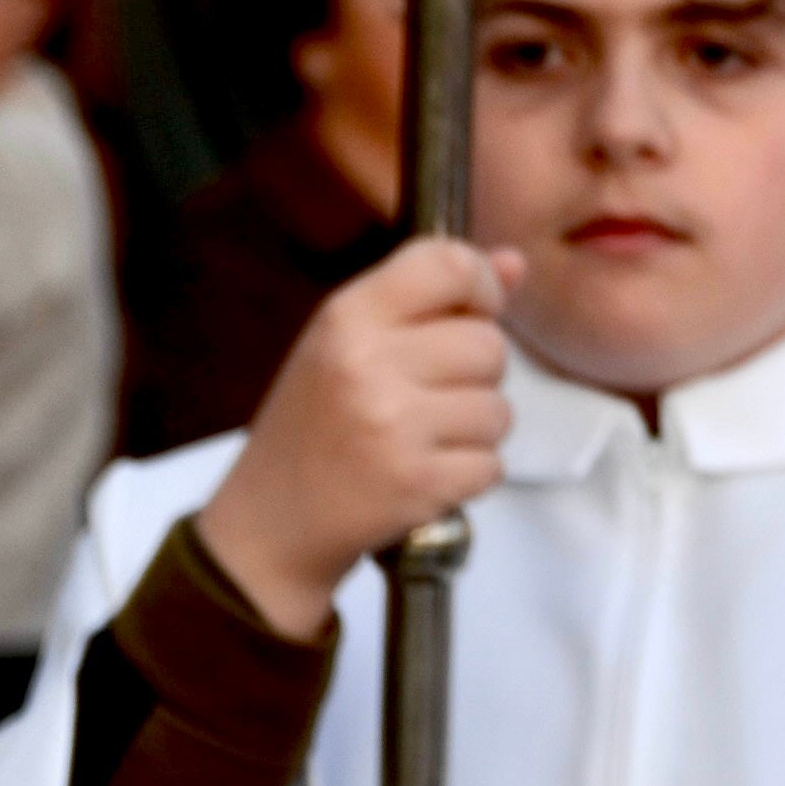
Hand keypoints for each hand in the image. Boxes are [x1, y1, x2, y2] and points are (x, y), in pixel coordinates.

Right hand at [197, 239, 522, 639]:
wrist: (271, 522)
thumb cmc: (316, 423)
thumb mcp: (351, 344)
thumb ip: (430, 298)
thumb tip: (513, 263)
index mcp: (347, 317)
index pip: (448, 264)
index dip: (481, 284)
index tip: (475, 310)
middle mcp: (369, 364)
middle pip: (490, 345)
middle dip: (475, 374)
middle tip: (427, 396)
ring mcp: (395, 426)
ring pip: (499, 409)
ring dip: (473, 430)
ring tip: (421, 438)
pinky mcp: (419, 483)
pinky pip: (492, 464)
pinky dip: (469, 474)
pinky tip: (424, 473)